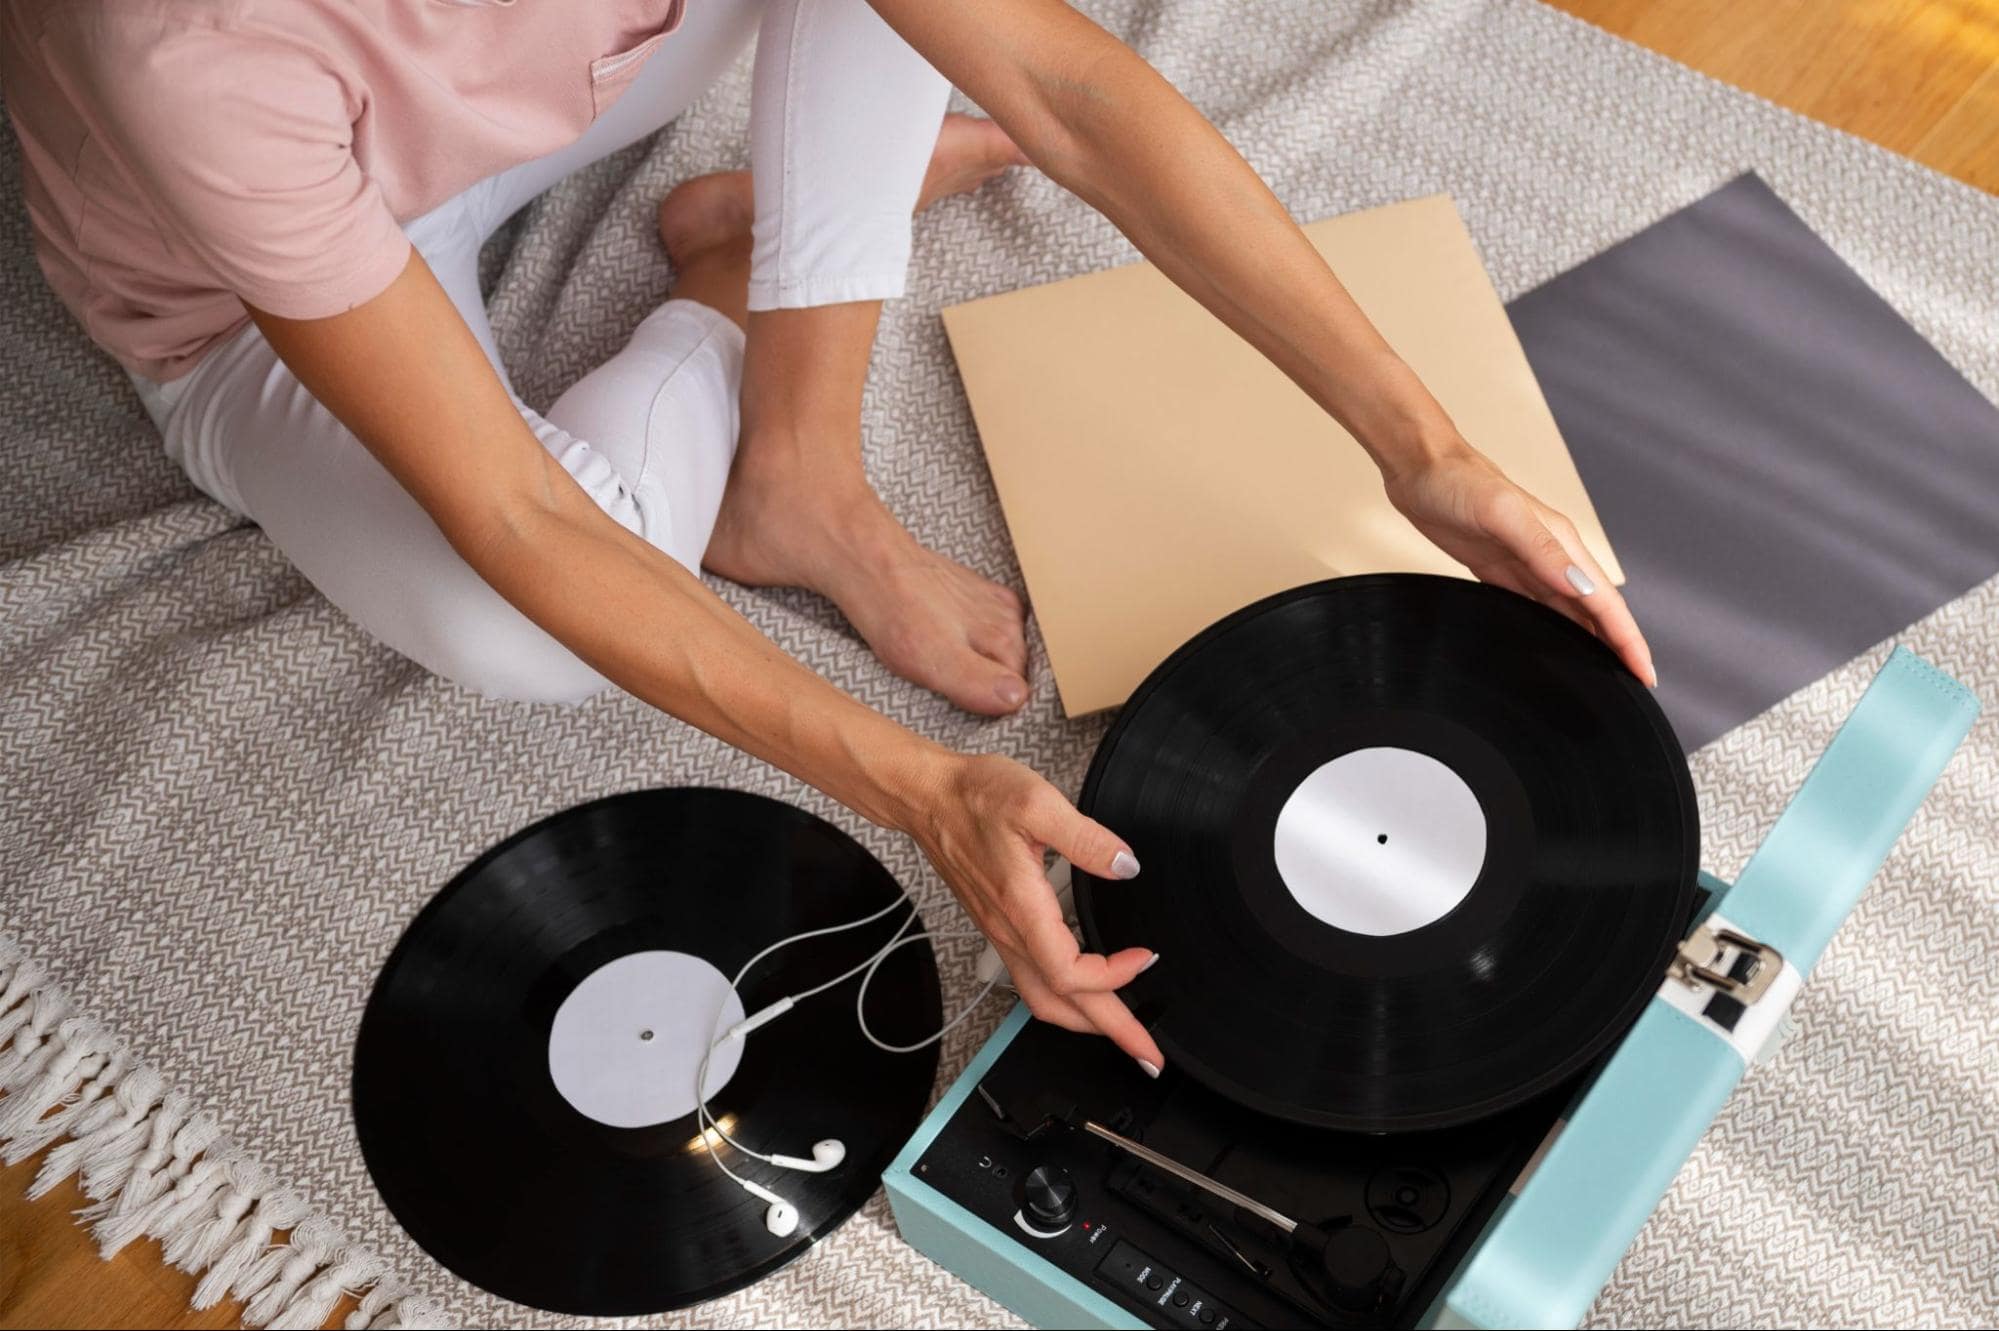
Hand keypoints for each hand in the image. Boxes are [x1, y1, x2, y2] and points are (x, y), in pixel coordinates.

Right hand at [902, 752, 1164, 1073]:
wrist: (928, 798)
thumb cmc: (974, 797)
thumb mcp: (1037, 802)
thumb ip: (1086, 838)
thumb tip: (1126, 866)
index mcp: (1021, 907)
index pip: (1069, 973)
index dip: (1113, 977)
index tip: (1146, 957)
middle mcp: (1009, 930)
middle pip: (1060, 1004)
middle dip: (1110, 1031)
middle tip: (1148, 1052)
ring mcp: (1001, 933)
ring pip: (1042, 999)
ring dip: (1085, 1022)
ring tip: (1120, 1029)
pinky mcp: (998, 927)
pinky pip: (1031, 980)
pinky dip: (1064, 998)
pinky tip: (1082, 989)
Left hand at [1384, 446, 1656, 685]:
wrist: (1419, 468)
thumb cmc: (1457, 481)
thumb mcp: (1502, 513)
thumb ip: (1542, 549)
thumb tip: (1580, 585)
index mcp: (1561, 543)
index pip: (1606, 601)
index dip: (1628, 640)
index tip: (1645, 674)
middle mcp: (1551, 556)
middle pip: (1595, 612)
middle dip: (1619, 648)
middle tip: (1636, 686)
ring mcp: (1526, 564)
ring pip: (1569, 613)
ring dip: (1590, 643)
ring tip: (1605, 675)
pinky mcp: (1500, 571)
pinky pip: (1535, 607)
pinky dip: (1552, 630)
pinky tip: (1555, 646)